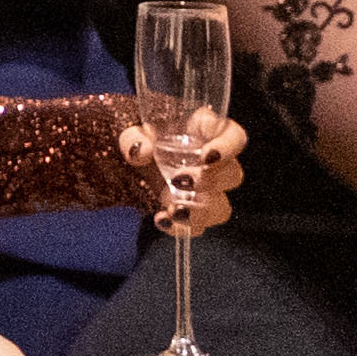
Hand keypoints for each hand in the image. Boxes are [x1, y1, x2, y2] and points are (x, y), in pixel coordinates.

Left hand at [119, 109, 244, 234]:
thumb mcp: (128, 128)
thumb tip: (140, 151)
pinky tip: (162, 220)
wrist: (122, 162)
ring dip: (200, 211)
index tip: (207, 155)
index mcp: (204, 132)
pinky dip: (181, 227)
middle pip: (232, 175)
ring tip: (173, 209)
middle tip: (178, 180)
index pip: (234, 136)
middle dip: (209, 181)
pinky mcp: (192, 211)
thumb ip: (132, 136)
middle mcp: (212, 162)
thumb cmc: (135, 136)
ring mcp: (205, 190)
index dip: (227, 147)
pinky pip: (198, 226)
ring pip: (221, 207)